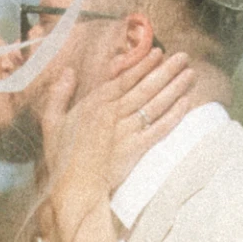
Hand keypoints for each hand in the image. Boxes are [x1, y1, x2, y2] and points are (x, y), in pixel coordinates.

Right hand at [37, 47, 194, 234]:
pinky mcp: (136, 149)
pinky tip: (186, 102)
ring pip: (155, 104)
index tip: (158, 52)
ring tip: (190, 74)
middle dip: (166, 70)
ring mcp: (126, 131)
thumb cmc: (61, 158)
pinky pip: (159, 128)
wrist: (74, 189)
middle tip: (183, 57)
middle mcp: (113, 113)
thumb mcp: (51, 122)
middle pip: (145, 87)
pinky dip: (174, 114)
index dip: (143, 64)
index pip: (124, 79)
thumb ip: (59, 94)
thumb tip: (68, 71)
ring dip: (174, 87)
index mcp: (94, 104)